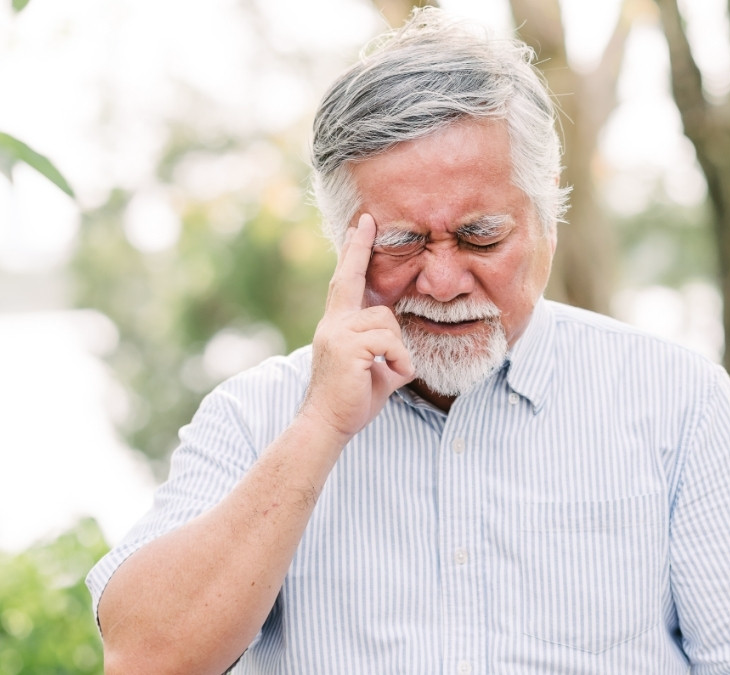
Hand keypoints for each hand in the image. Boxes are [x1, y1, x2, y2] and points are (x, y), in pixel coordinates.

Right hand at [300, 214, 413, 439]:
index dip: (353, 254)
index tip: (360, 227)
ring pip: (387, 321)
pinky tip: (392, 376)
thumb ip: (384, 349)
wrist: (327, 424)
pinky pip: (390, 342)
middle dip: (359, 249)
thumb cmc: (352, 401)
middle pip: (352, 281)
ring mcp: (338, 333)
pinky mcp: (348, 346)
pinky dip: (400, 361)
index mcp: (337, 326)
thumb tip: (401, 348)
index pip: (345, 282)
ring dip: (399, 349)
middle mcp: (333, 324)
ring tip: (390, 371)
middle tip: (367, 220)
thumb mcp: (372, 368)